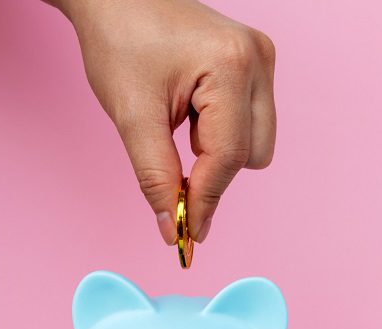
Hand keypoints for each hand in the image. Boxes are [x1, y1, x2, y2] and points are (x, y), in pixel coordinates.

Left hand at [56, 0, 276, 243]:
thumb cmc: (119, 40)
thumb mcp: (131, 115)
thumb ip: (155, 177)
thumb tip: (173, 230)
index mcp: (231, 65)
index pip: (228, 156)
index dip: (205, 200)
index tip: (187, 234)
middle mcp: (258, 60)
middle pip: (253, 155)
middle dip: (212, 173)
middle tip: (170, 177)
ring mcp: (262, 60)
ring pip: (256, 144)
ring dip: (216, 153)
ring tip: (176, 124)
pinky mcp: (256, 64)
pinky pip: (250, 123)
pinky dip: (218, 134)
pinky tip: (188, 113)